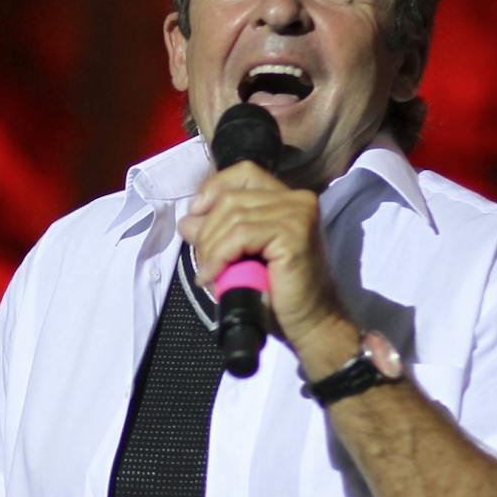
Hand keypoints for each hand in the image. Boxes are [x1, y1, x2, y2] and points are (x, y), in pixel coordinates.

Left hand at [178, 161, 356, 374]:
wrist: (309, 323)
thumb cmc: (277, 293)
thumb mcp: (239, 255)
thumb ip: (217, 233)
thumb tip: (187, 220)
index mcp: (287, 198)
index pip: (243, 173)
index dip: (213, 189)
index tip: (195, 218)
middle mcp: (297, 198)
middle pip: (230, 199)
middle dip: (206, 232)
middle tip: (203, 264)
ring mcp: (298, 213)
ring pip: (232, 217)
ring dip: (211, 249)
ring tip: (209, 274)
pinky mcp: (294, 233)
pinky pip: (240, 235)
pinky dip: (219, 256)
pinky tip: (213, 276)